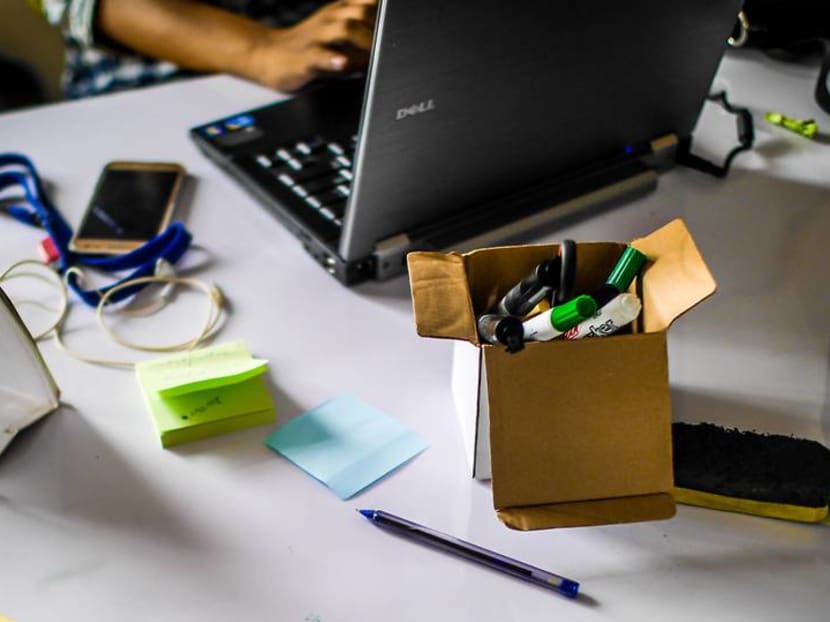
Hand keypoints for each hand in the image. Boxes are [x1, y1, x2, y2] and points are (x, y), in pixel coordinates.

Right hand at [248, 0, 377, 91]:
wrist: (270, 56)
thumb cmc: (311, 49)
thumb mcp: (339, 38)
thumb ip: (364, 38)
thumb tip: (390, 46)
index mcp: (340, 12)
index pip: (369, 4)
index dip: (385, 15)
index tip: (396, 29)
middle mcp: (330, 19)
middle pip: (362, 12)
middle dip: (379, 28)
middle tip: (388, 46)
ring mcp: (316, 37)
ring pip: (344, 28)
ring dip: (363, 41)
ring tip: (373, 55)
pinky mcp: (304, 58)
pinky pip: (319, 55)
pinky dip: (333, 59)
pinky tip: (342, 63)